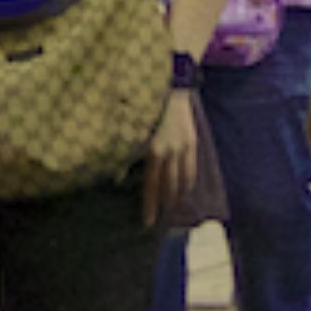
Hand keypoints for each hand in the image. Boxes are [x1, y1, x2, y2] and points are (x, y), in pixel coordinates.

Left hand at [140, 86, 207, 228]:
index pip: (151, 186)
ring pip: (183, 179)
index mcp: (153, 151)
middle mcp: (170, 152)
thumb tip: (117, 179)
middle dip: (165, 204)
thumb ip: (126, 157)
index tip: (147, 222)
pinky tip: (186, 188)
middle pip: (169, 186)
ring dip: (178, 195)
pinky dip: (188, 180)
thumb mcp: (132, 133)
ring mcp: (183, 147)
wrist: (170, 89)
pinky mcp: (192, 141)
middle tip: (162, 218)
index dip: (149, 205)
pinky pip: (192, 167)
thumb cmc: (145, 110)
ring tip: (174, 206)